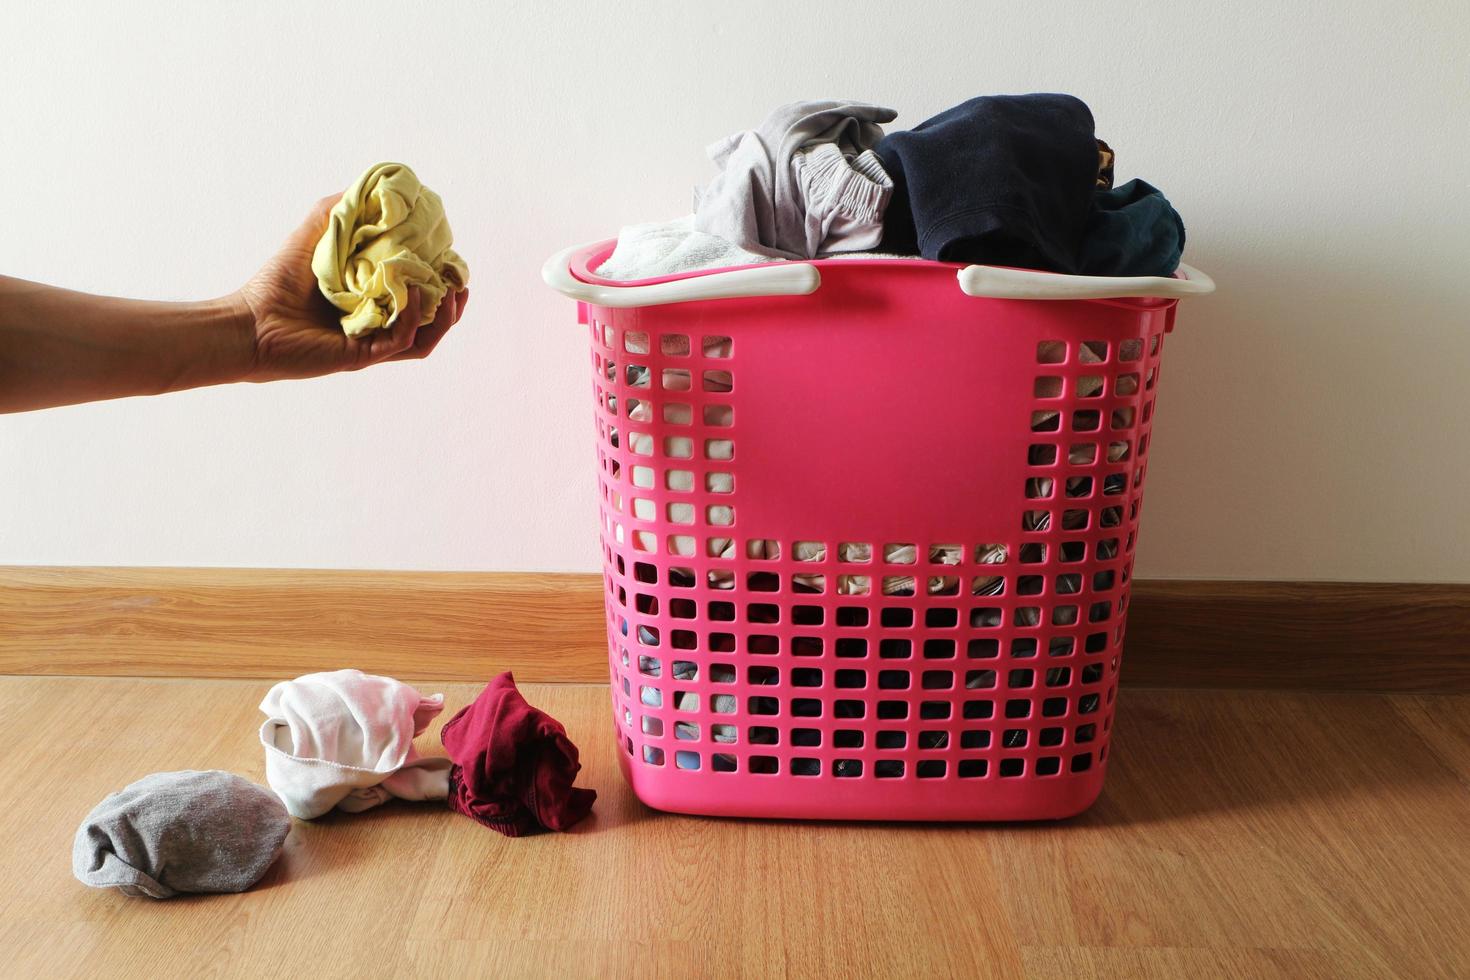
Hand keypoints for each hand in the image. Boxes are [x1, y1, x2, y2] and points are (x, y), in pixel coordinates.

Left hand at [231, 195, 468, 382]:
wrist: (250, 320)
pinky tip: (416, 296)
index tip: (451, 260)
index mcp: (372, 303)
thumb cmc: (276, 281)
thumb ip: (340, 211)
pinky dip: (413, 320)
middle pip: (429, 322)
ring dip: (444, 317)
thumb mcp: (313, 234)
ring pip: (424, 338)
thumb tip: (373, 187)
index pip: (418, 297)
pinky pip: (401, 342)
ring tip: (454, 293)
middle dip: (452, 304)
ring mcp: (372, 343)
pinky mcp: (362, 355)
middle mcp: (376, 326)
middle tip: (462, 282)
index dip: (439, 281)